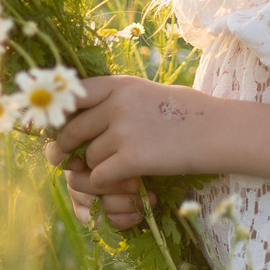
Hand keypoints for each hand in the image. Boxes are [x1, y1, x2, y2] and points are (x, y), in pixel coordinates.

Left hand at [41, 75, 220, 231]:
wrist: (217, 132)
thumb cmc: (184, 114)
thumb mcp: (145, 94)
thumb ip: (114, 102)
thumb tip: (74, 119)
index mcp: (119, 85)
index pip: (73, 95)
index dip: (59, 113)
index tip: (52, 125)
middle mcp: (116, 105)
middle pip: (72, 130)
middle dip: (66, 146)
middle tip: (66, 156)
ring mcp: (123, 132)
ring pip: (88, 157)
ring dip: (96, 166)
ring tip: (117, 166)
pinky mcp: (131, 159)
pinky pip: (99, 176)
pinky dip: (104, 183)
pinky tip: (119, 180)